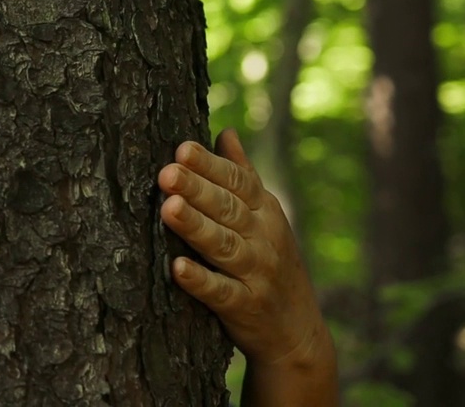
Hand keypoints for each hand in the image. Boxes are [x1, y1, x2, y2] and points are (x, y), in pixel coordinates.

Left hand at [159, 130, 330, 369]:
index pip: (237, 182)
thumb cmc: (271, 263)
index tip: (182, 148)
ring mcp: (257, 273)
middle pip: (228, 209)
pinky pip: (221, 292)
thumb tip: (226, 131)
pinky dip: (200, 281)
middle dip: (197, 189)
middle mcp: (265, 238)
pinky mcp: (246, 307)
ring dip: (196, 227)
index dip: (209, 165)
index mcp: (266, 212)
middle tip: (167, 172)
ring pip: (224, 246)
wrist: (298, 333)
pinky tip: (176, 268)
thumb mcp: (266, 216)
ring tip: (168, 208)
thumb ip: (244, 175)